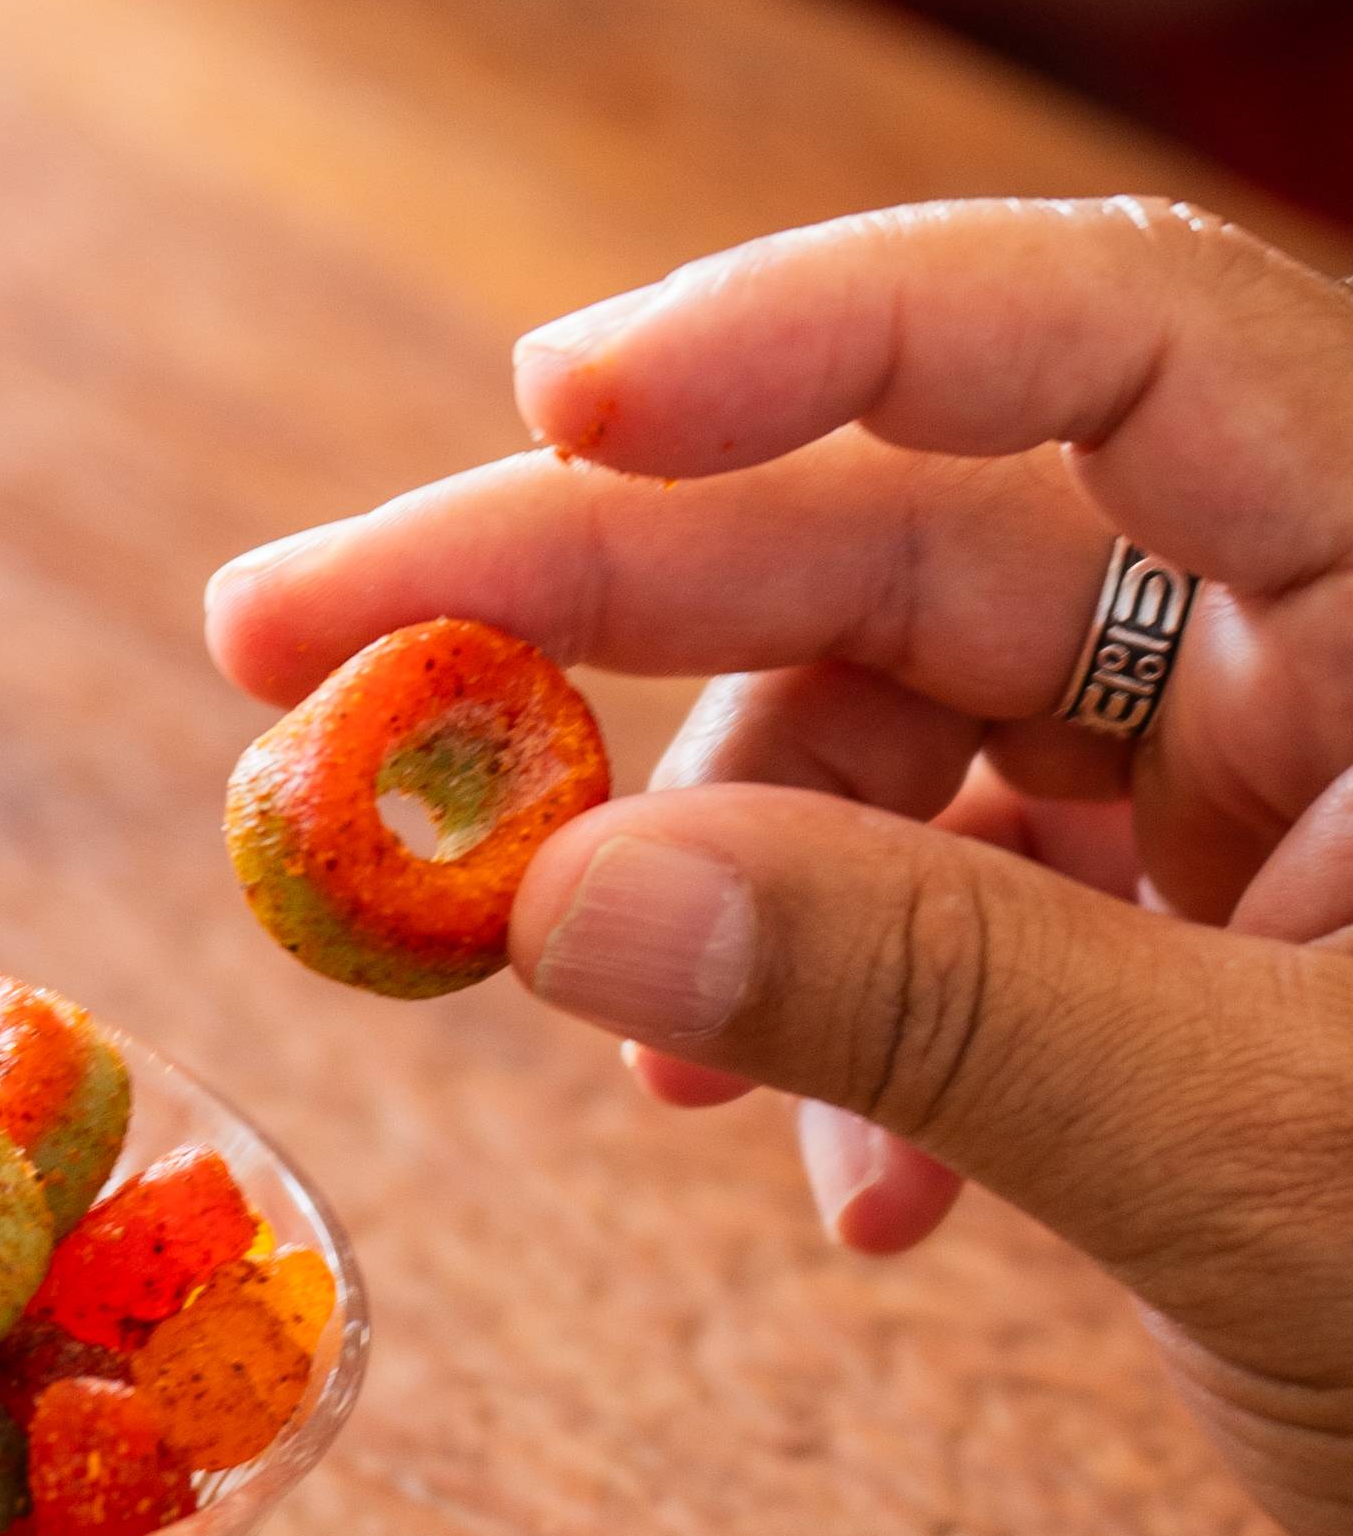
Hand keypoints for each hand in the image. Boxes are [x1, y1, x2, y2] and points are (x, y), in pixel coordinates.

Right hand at [205, 192, 1352, 1535]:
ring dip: (714, 869)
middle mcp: (1351, 638)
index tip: (547, 405)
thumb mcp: (1280, 1169)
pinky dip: (848, 1027)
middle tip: (288, 648)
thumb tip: (562, 890)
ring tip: (600, 1050)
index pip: (1093, 341)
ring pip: (907, 721)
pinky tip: (836, 1201)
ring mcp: (1287, 789)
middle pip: (921, 521)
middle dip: (601, 603)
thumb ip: (932, 1004)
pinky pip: (966, 903)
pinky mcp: (1230, 939)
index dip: (806, 334)